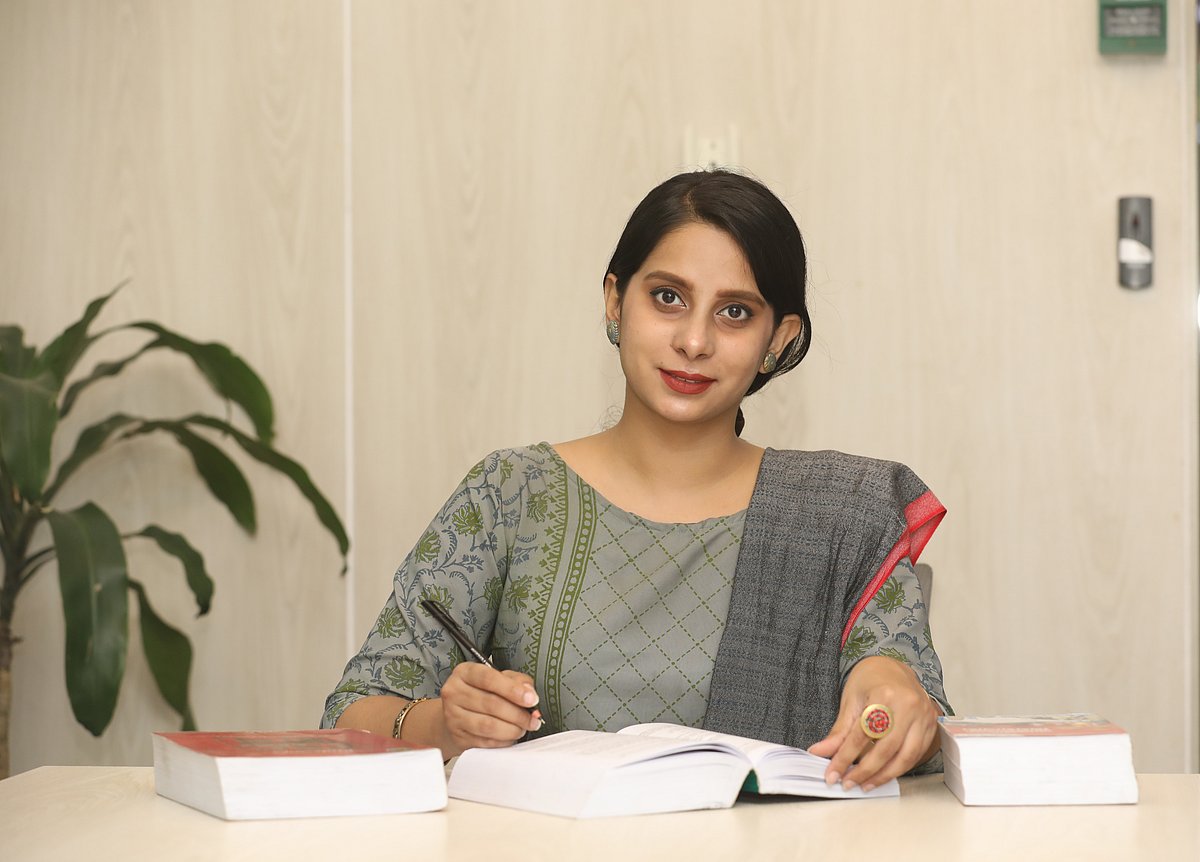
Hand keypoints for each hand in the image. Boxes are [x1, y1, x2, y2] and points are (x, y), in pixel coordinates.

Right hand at [436, 662, 542, 757]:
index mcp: (464, 672)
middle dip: (518, 714)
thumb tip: (529, 693)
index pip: (489, 679)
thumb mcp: (497, 678)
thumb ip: (516, 680)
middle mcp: (454, 692)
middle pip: (491, 704)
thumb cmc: (480, 692)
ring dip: (512, 730)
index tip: (531, 699)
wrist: (456, 713)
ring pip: (488, 726)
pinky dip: (503, 741)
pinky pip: (485, 742)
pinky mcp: (457, 737)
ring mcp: (453, 716)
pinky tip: (510, 737)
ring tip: (523, 728)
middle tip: (532, 720)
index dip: (513, 690)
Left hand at [807, 656, 939, 791]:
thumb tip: (820, 753)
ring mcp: (924, 716)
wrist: (893, 668)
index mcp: (885, 695)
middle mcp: (908, 706)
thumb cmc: (871, 681)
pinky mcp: (931, 725)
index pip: (862, 735)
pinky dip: (899, 768)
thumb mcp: (851, 701)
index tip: (833, 773)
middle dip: (865, 772)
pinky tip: (883, 774)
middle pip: (886, 749)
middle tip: (848, 783)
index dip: (845, 758)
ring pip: (905, 757)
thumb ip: (839, 731)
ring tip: (865, 784)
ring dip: (884, 776)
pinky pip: (916, 755)